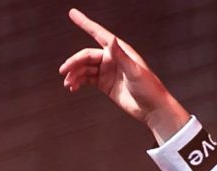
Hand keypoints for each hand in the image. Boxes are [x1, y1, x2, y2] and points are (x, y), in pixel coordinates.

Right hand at [59, 8, 190, 142]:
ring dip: (74, 74)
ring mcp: (107, 71)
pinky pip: (87, 79)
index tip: (72, 14)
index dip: (85, 23)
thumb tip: (112, 39)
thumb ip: (121, 56)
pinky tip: (73, 87)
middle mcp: (112, 59)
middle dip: (73, 62)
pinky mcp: (105, 83)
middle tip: (64, 71)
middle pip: (86, 56)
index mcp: (120, 51)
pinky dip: (78, 82)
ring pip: (84, 68)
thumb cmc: (149, 88)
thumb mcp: (134, 71)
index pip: (99, 34)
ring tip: (69, 84)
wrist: (152, 109)